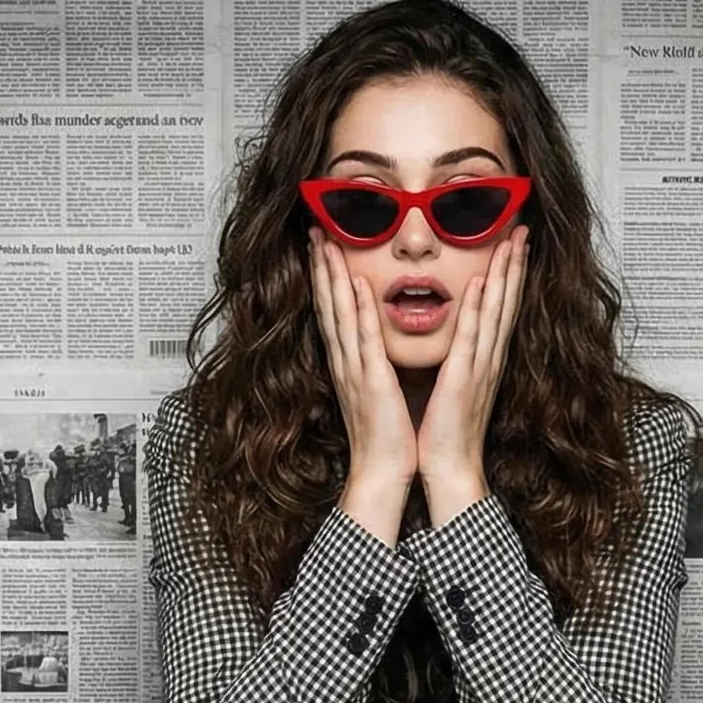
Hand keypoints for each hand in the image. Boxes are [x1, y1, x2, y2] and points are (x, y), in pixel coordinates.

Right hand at [309, 227, 417, 489]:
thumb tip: (380, 339)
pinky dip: (358, 311)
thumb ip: (375, 362)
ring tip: (326, 243)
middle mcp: (345, 362)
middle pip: (327, 305)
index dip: (326, 278)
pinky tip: (356, 284)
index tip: (323, 248)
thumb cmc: (387, 434)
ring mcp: (355, 370)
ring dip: (332, 277)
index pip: (333, 312)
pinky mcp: (372, 381)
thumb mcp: (378, 389)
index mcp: (349, 364)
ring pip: (339, 314)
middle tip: (314, 231)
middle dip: (321, 267)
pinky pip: (364, 340)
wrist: (383, 471)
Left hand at [415, 225, 527, 495]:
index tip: (514, 245)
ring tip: (512, 242)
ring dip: (504, 275)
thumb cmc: (444, 429)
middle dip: (515, 264)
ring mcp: (480, 366)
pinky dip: (477, 309)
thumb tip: (451, 335)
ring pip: (496, 311)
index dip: (509, 275)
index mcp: (484, 359)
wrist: (448, 466)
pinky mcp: (464, 377)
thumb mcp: (451, 383)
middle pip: (507, 301)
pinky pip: (471, 337)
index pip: (500, 308)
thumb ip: (456, 356)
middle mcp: (489, 358)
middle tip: (523, 229)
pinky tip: (479, 283)